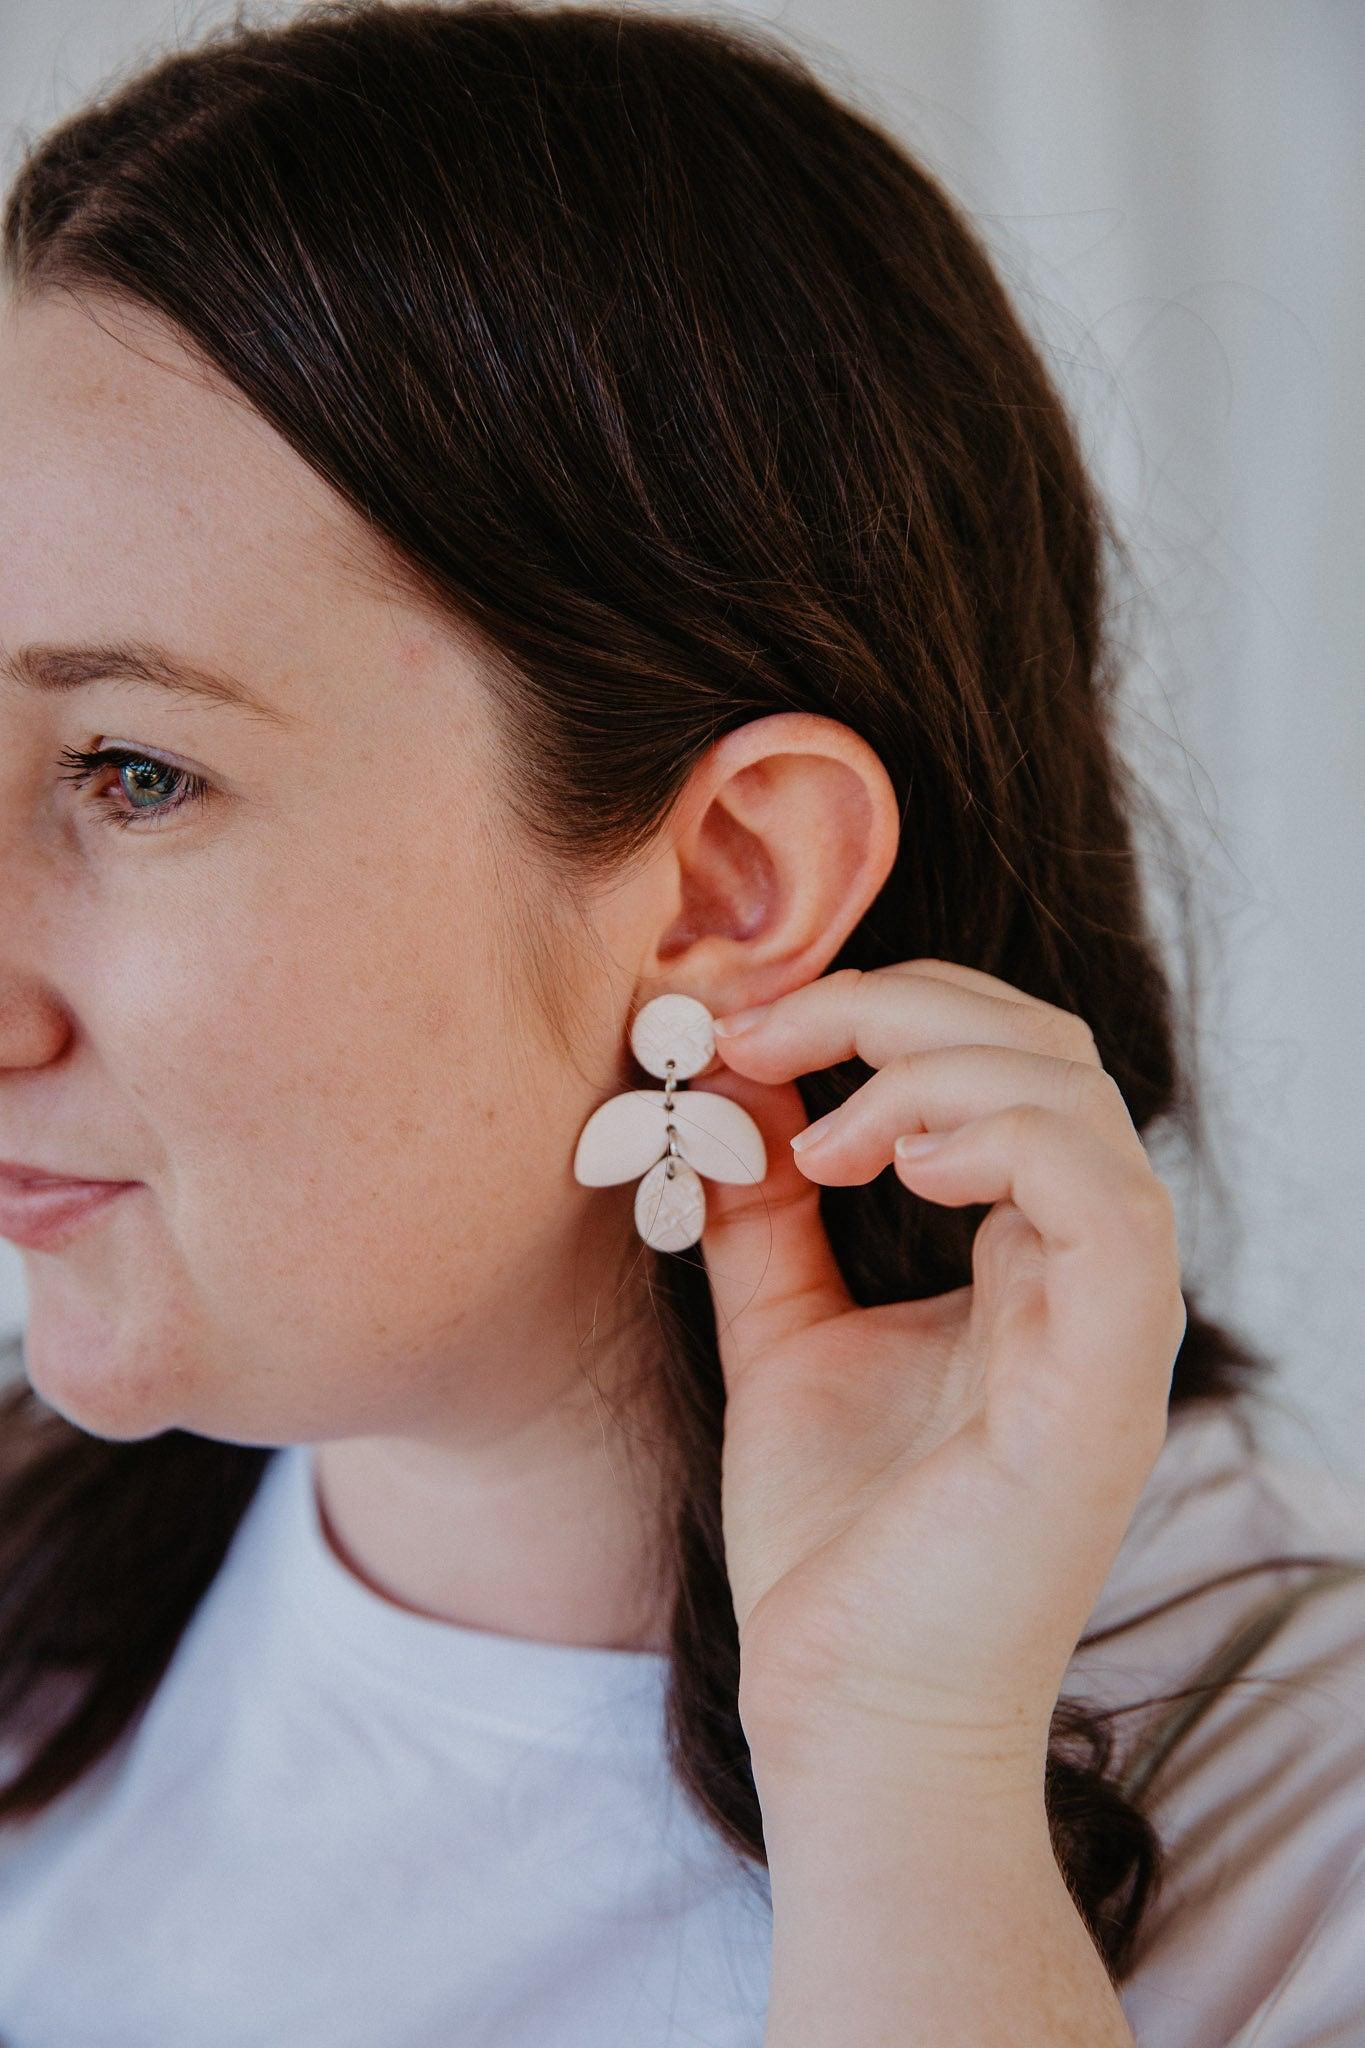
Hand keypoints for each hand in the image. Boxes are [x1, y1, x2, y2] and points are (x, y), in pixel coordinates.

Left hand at [693, 959, 1185, 1783]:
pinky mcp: (1105, 1387)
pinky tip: (902, 1159)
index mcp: (1022, 1260)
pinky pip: (1108, 1210)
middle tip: (767, 1036)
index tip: (747, 1030)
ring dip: (939, 1068)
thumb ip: (767, 1219)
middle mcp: (1082, 1277)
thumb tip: (732, 1091)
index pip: (1004, 1066)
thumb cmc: (831, 1546)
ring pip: (1082, 1107)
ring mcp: (1106, 1329)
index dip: (881, 1013)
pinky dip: (1009, 1141)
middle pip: (1049, 1055)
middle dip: (901, 1008)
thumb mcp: (781, 1339)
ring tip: (823, 1133)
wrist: (851, 1718)